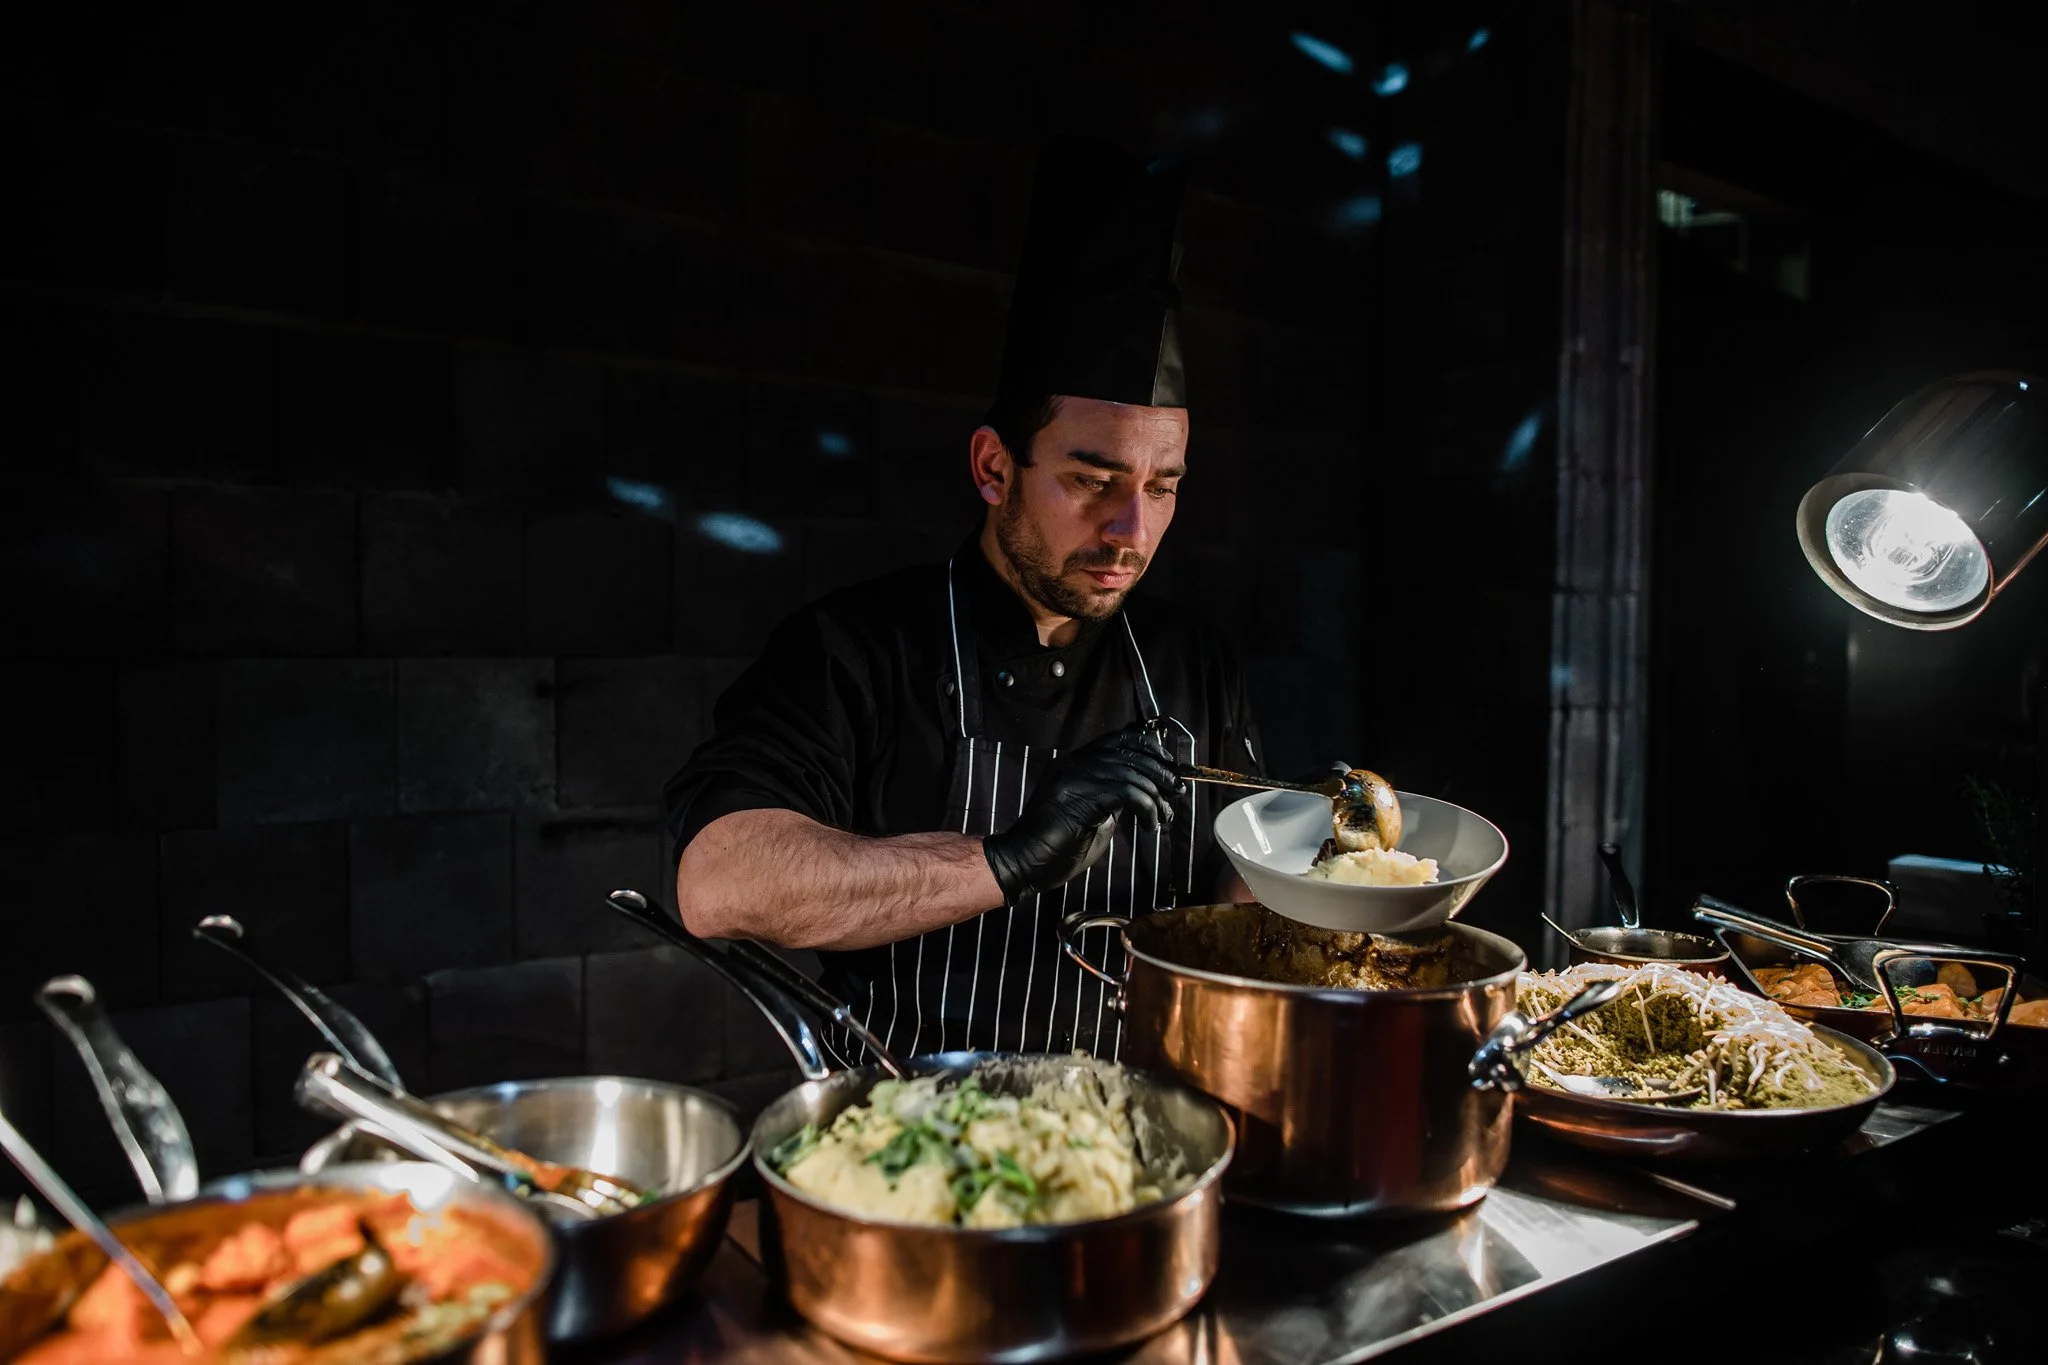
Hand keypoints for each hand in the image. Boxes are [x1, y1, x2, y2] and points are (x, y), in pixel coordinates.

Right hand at [983, 724, 1180, 902]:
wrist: (1025, 863)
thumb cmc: (1059, 847)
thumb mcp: (1095, 814)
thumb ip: (1114, 797)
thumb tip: (1146, 791)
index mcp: (1076, 763)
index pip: (1119, 739)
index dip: (1149, 747)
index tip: (1169, 766)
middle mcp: (1074, 763)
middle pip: (1130, 752)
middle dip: (1161, 772)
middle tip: (1177, 792)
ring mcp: (1074, 777)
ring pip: (1132, 773)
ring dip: (1156, 797)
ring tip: (1164, 817)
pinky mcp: (1080, 796)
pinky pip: (1127, 793)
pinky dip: (1147, 808)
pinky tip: (1149, 825)